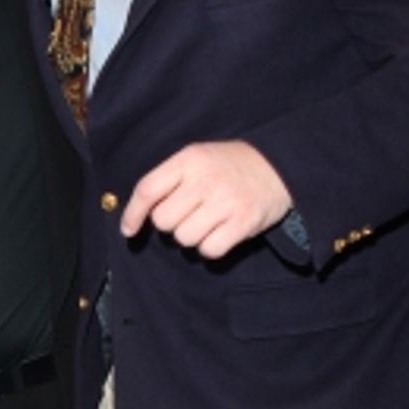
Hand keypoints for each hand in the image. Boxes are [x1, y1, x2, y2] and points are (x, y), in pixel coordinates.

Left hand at [120, 141, 293, 258]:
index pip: (147, 190)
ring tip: (209, 220)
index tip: (129, 229)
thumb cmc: (230, 166)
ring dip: (192, 236)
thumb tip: (139, 215)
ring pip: (184, 238)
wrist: (279, 166)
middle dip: (172, 223)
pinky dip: (211, 247)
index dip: (133, 213)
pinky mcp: (243, 223)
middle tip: (189, 213)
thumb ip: (169, 179)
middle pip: (164, 221)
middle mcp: (205, 180)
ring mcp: (225, 202)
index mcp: (189, 160)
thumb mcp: (198, 157)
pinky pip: (209, 250)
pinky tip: (221, 232)